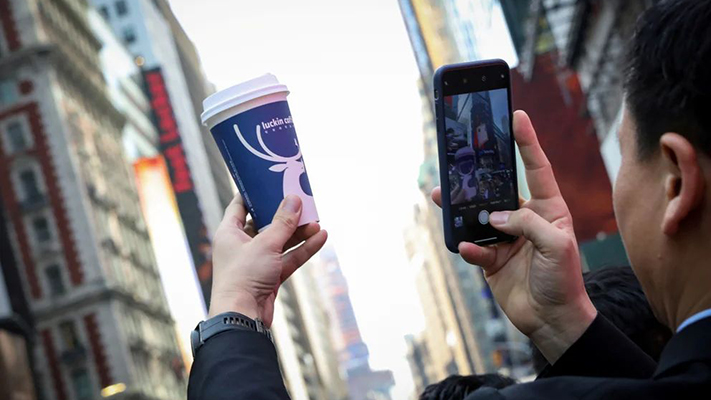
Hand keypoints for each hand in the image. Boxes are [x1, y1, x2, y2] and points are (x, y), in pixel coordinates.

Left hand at [209, 194, 327, 326]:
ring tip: (318, 222)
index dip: (255, 193)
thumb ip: (283, 222)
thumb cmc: (244, 276)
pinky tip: (320, 239)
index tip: (270, 181)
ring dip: (299, 233)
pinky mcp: (269, 276)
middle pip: (266, 223)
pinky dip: (303, 249)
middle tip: (303, 201)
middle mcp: (241, 245)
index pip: (240, 205)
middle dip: (286, 214)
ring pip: (281, 241)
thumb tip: (295, 199)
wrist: (242, 317)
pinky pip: (288, 258)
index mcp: (229, 232)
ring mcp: (256, 261)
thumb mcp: (266, 244)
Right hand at [432, 111, 596, 363]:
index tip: (517, 115)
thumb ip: (526, 224)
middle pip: (497, 190)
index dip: (527, 142)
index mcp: (548, 209)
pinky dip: (469, 247)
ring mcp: (506, 238)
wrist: (552, 321)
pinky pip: (474, 247)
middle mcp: (525, 219)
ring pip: (478, 216)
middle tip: (459, 160)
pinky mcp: (491, 259)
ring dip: (461, 209)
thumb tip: (493, 216)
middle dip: (478, 177)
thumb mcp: (556, 245)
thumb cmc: (564, 279)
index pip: (536, 168)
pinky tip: (468, 248)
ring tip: (441, 197)